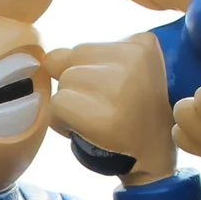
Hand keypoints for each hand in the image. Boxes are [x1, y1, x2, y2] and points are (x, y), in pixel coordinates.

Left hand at [42, 36, 174, 183]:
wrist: (152, 155)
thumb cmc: (131, 112)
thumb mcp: (122, 70)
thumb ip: (87, 58)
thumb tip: (47, 60)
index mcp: (142, 44)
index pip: (83, 49)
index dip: (87, 75)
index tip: (113, 93)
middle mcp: (133, 59)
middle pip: (70, 62)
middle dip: (77, 88)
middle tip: (104, 108)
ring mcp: (119, 87)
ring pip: (63, 83)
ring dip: (71, 105)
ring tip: (97, 119)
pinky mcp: (103, 116)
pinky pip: (57, 105)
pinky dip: (62, 121)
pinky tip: (87, 130)